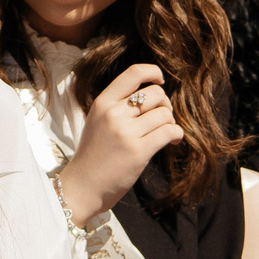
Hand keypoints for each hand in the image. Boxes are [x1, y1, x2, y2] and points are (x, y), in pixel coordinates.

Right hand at [56, 65, 183, 221]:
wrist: (82, 186)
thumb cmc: (93, 155)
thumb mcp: (97, 121)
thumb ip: (118, 106)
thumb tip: (153, 95)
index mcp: (102, 103)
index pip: (133, 73)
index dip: (153, 72)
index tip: (160, 81)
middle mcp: (114, 113)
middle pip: (156, 94)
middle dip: (165, 104)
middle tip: (162, 118)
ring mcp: (126, 132)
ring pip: (165, 113)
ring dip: (170, 122)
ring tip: (165, 133)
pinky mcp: (139, 151)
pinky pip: (169, 131)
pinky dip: (176, 135)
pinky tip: (173, 141)